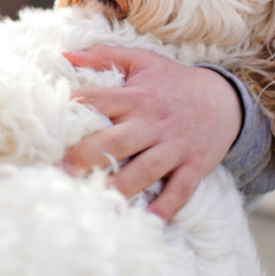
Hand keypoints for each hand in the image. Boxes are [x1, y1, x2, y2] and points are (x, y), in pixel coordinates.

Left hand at [59, 46, 241, 219]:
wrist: (225, 99)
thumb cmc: (173, 81)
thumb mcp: (141, 60)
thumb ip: (102, 56)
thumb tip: (63, 55)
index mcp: (136, 97)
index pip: (100, 101)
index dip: (75, 109)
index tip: (50, 125)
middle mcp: (153, 123)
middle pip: (117, 142)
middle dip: (88, 158)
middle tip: (59, 173)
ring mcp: (174, 147)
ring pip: (145, 170)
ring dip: (120, 187)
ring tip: (94, 201)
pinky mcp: (194, 166)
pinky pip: (180, 189)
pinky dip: (167, 206)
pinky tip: (148, 220)